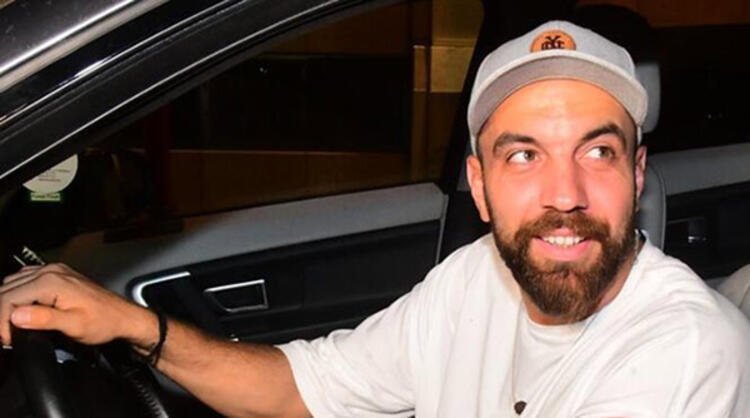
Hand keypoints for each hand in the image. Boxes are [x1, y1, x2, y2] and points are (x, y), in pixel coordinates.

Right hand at [0, 263, 153, 347]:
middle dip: (2, 313)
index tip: (7, 339)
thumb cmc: (104, 321)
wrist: (123, 316)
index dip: (1, 321)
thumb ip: (44, 319)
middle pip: (6, 289)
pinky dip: (17, 294)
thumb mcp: (74, 325)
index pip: (7, 297)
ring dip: (8, 303)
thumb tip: (16, 315)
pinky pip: (25, 280)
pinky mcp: (56, 275)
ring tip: (13, 325)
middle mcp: (50, 271)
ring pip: (12, 283)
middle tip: (8, 335)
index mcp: (51, 282)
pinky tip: (22, 310)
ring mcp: (53, 271)